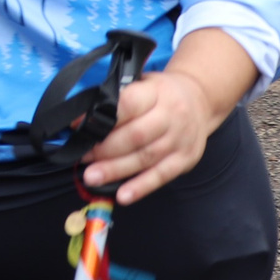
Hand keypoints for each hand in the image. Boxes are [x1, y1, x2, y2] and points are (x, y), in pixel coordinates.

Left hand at [80, 30, 256, 204]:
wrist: (201, 101)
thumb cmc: (162, 94)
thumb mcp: (144, 84)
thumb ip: (120, 98)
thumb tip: (82, 118)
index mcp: (157, 92)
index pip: (129, 104)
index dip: (102, 117)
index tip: (78, 126)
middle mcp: (171, 116)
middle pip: (135, 135)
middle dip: (105, 149)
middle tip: (82, 157)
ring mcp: (179, 139)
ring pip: (145, 157)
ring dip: (116, 170)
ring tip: (92, 178)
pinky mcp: (185, 160)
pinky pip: (161, 176)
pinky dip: (140, 187)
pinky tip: (122, 196)